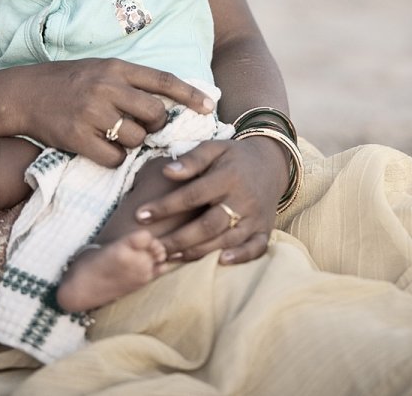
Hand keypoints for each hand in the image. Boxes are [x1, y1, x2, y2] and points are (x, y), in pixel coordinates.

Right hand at [16, 58, 215, 168]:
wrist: (23, 93)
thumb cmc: (67, 81)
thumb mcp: (100, 69)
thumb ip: (130, 81)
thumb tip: (167, 102)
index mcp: (116, 67)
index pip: (163, 80)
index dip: (190, 94)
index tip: (210, 106)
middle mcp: (106, 88)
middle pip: (154, 114)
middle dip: (155, 125)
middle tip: (143, 125)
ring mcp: (92, 113)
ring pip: (136, 138)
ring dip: (132, 143)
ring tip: (114, 134)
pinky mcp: (78, 137)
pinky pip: (114, 158)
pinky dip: (113, 159)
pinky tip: (101, 149)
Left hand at [133, 136, 288, 263]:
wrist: (271, 163)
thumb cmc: (233, 156)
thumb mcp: (214, 148)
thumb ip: (191, 159)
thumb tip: (166, 172)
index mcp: (228, 176)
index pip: (192, 195)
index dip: (166, 206)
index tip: (140, 215)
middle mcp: (243, 199)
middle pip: (209, 224)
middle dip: (178, 238)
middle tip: (152, 247)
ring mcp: (255, 217)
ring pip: (227, 239)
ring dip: (199, 252)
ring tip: (171, 257)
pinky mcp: (265, 229)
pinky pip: (255, 248)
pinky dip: (240, 257)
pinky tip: (219, 262)